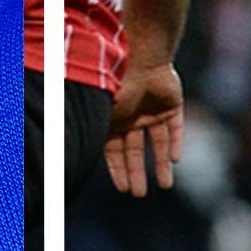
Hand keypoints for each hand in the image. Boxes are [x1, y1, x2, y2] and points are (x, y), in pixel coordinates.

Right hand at [104, 63, 184, 196]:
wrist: (141, 56)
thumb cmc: (116, 84)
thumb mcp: (102, 113)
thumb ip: (95, 134)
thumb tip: (75, 158)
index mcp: (113, 119)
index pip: (115, 151)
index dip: (119, 170)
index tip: (123, 189)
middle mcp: (133, 117)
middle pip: (136, 150)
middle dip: (138, 172)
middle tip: (140, 193)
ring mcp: (153, 111)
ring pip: (158, 142)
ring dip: (161, 164)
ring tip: (165, 185)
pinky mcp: (172, 105)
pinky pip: (175, 128)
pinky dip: (175, 143)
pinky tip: (175, 160)